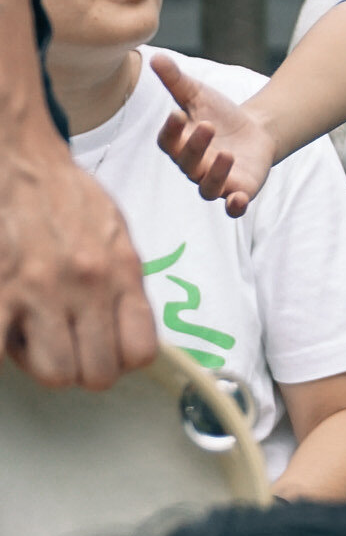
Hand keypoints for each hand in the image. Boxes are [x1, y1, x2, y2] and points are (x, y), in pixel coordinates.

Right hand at [0, 132, 158, 387]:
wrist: (21, 162)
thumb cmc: (68, 200)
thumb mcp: (116, 236)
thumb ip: (123, 286)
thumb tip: (126, 340)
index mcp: (122, 270)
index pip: (141, 351)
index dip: (121, 361)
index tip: (106, 351)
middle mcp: (87, 284)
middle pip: (96, 373)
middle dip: (81, 368)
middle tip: (65, 345)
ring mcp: (39, 289)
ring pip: (54, 373)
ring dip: (41, 364)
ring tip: (33, 337)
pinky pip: (1, 353)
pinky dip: (3, 353)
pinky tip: (6, 329)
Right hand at [151, 52, 275, 216]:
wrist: (257, 130)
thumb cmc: (220, 114)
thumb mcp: (199, 95)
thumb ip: (177, 81)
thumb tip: (155, 57)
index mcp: (181, 145)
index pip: (168, 142)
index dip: (171, 130)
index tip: (177, 113)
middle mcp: (194, 167)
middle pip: (188, 162)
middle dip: (196, 145)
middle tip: (208, 125)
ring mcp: (216, 181)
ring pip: (207, 187)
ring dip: (215, 174)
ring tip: (226, 154)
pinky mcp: (238, 190)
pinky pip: (232, 206)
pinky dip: (234, 206)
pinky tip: (239, 200)